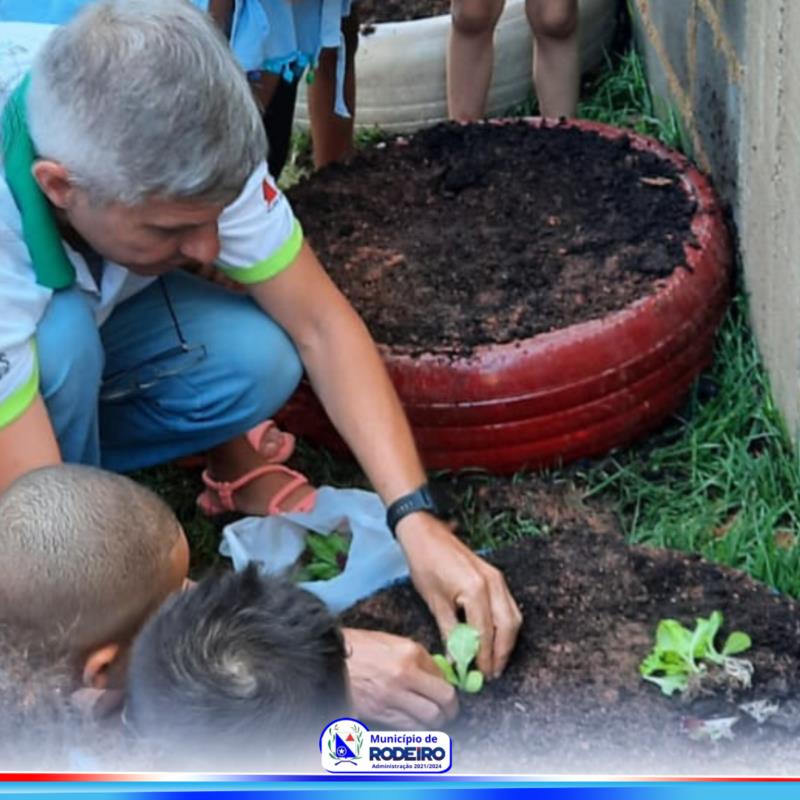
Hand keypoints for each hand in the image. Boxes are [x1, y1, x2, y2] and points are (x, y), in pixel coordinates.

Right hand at [343, 628, 458, 728]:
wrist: (328, 657)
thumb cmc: (358, 647)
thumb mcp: (392, 642)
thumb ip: (416, 658)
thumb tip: (436, 675)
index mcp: (410, 652)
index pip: (443, 676)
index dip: (448, 687)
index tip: (447, 693)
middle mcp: (405, 674)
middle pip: (443, 699)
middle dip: (450, 708)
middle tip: (448, 711)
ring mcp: (392, 694)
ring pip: (429, 717)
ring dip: (435, 721)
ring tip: (433, 720)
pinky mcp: (379, 711)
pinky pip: (408, 726)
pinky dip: (416, 728)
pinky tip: (415, 724)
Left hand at [396, 513, 522, 678]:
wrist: (426, 534)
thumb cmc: (426, 564)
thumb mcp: (435, 602)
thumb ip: (450, 633)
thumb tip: (458, 660)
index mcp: (476, 590)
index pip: (486, 633)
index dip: (484, 657)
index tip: (480, 676)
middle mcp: (493, 584)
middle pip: (508, 627)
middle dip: (502, 653)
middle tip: (492, 673)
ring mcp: (498, 578)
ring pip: (513, 617)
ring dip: (507, 641)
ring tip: (494, 661)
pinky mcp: (496, 576)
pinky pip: (509, 606)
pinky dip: (505, 625)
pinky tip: (494, 638)